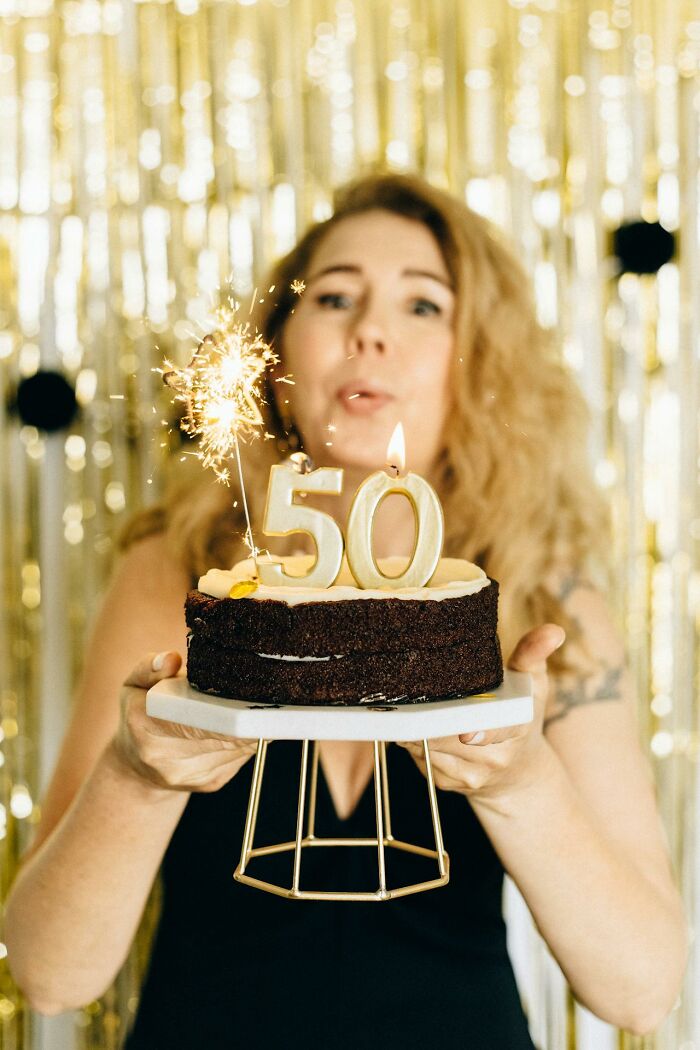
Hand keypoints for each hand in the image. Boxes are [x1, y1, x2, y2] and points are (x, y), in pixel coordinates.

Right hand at [110, 651, 257, 792]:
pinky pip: (241, 757)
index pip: (192, 719)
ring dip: (251, 726)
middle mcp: (165, 758)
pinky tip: (244, 725)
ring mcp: (190, 776)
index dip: (226, 712)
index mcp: (144, 726)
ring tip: (256, 706)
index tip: (248, 699)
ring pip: (237, 747)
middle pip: (222, 735)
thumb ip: (150, 667)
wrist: (137, 768)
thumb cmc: (139, 715)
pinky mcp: (210, 783)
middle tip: (266, 696)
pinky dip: (248, 739)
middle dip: (246, 716)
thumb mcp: (134, 684)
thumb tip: (172, 659)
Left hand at [396, 624, 564, 803]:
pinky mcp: (446, 783)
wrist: (518, 775)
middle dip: (429, 715)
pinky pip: (418, 756)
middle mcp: (494, 758)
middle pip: (449, 735)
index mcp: (516, 729)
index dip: (482, 732)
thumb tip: (553, 631)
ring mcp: (469, 774)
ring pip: (428, 745)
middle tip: (414, 691)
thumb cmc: (521, 718)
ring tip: (418, 703)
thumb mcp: (532, 684)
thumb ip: (534, 654)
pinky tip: (422, 723)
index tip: (467, 733)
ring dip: (416, 724)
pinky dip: (413, 738)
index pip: (500, 730)